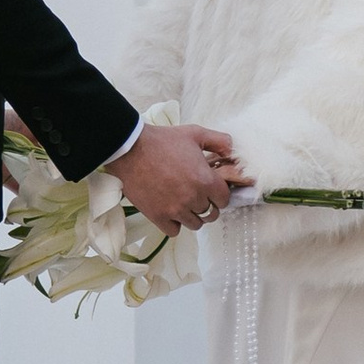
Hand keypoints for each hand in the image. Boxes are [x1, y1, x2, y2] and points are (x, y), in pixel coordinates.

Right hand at [115, 121, 238, 233]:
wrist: (130, 150)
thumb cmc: (163, 140)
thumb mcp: (195, 133)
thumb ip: (219, 141)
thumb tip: (233, 150)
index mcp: (205, 180)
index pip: (224, 200)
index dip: (219, 194)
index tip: (211, 188)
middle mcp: (193, 198)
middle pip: (211, 213)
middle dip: (207, 204)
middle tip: (196, 193)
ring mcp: (175, 210)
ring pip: (195, 224)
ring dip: (192, 215)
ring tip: (183, 201)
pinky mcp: (158, 216)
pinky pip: (174, 230)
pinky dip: (174, 223)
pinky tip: (170, 209)